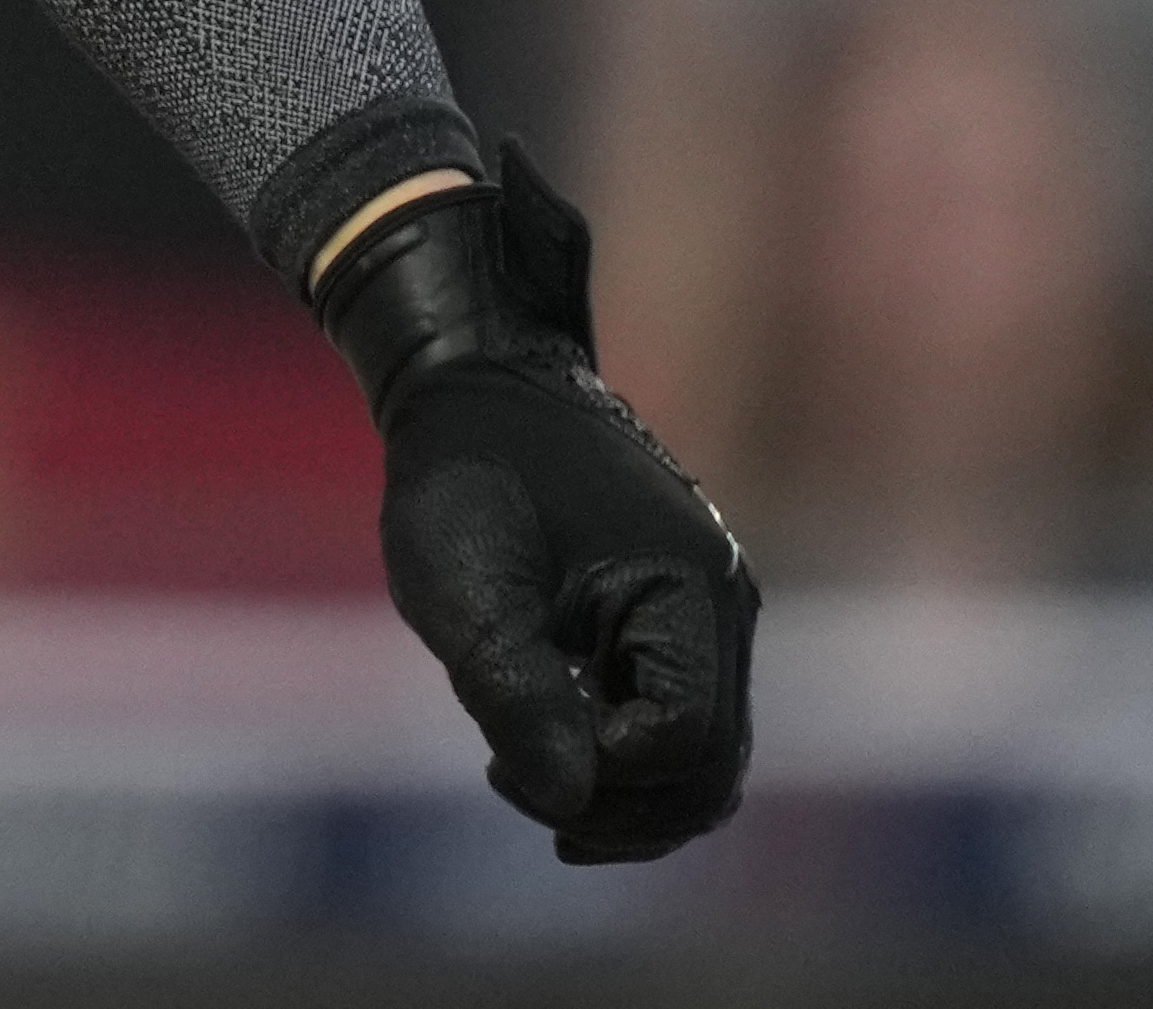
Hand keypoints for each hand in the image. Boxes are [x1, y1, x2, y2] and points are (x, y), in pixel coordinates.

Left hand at [320, 150, 758, 860]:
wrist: (475, 380)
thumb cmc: (464, 472)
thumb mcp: (465, 585)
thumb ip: (515, 693)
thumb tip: (567, 806)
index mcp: (691, 593)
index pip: (684, 739)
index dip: (605, 773)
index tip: (507, 762)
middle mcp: (721, 608)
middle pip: (707, 765)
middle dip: (621, 804)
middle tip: (515, 792)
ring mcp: (704, 614)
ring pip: (695, 750)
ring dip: (619, 785)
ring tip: (520, 777)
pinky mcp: (671, 616)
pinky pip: (671, 712)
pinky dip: (618, 746)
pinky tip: (541, 747)